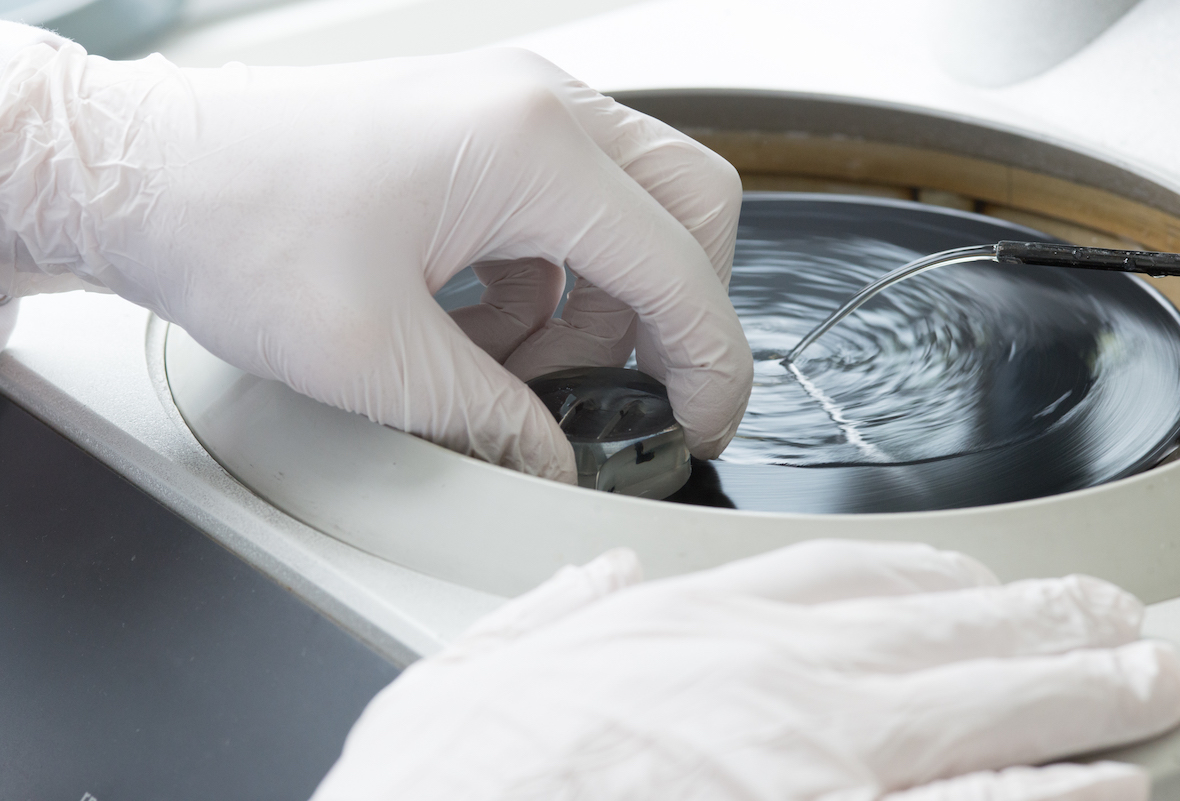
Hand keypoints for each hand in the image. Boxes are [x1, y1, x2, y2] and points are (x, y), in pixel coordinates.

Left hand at [0, 25, 751, 480]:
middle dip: (677, 314)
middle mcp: (537, 108)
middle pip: (687, 207)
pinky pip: (565, 211)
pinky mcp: (481, 132)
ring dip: (603, 303)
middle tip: (638, 391)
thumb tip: (558, 459)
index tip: (697, 423)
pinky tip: (486, 329)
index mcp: (530, 148)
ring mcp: (511, 110)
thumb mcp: (378, 361)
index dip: (707, 363)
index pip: (678, 265)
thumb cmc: (233, 228)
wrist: (143, 175)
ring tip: (525, 371)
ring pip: (630, 208)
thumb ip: (496, 420)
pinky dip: (552, 281)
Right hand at [312, 541, 1179, 799]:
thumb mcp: (484, 656)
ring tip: (1145, 677)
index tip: (971, 578)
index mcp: (692, 626)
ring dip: (1072, 691)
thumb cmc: (459, 770)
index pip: (838, 578)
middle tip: (1113, 617)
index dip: (923, 576)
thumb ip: (561, 610)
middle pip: (937, 633)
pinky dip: (1045, 794)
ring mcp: (819, 761)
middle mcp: (772, 678)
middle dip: (1036, 623)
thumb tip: (601, 580)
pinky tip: (1102, 783)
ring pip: (977, 711)